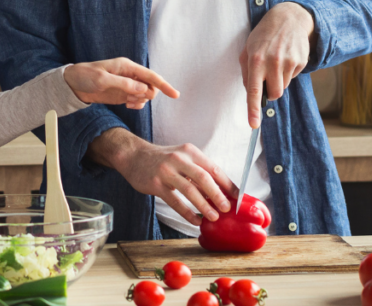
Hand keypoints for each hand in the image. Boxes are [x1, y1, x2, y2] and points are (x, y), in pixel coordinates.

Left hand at [64, 57, 178, 108]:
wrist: (73, 84)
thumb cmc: (85, 76)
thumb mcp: (102, 80)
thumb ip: (123, 84)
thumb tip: (143, 89)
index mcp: (127, 66)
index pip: (150, 75)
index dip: (164, 85)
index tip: (175, 95)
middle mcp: (130, 74)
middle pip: (151, 86)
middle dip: (147, 95)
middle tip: (132, 100)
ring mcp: (127, 84)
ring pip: (145, 95)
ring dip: (140, 101)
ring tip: (127, 102)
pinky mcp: (123, 94)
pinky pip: (138, 100)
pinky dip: (136, 104)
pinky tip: (127, 105)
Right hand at [88, 129, 236, 224]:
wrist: (134, 156)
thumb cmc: (163, 160)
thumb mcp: (182, 158)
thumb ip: (199, 172)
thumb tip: (222, 192)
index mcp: (190, 151)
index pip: (214, 168)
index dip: (227, 184)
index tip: (237, 197)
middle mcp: (179, 158)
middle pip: (204, 178)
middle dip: (218, 195)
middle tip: (227, 209)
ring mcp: (166, 171)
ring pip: (189, 190)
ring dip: (204, 205)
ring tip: (213, 217)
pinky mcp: (155, 183)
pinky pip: (174, 201)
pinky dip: (187, 212)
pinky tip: (195, 220)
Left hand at [240, 1, 314, 127]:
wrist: (288, 18)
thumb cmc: (264, 36)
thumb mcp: (248, 49)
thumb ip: (246, 72)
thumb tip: (251, 93)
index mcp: (255, 60)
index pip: (254, 90)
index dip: (253, 109)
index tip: (253, 124)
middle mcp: (272, 62)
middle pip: (274, 94)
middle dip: (271, 92)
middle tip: (268, 77)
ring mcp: (288, 62)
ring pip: (284, 87)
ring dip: (279, 80)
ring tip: (276, 62)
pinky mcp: (300, 61)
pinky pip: (293, 77)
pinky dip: (288, 72)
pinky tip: (286, 57)